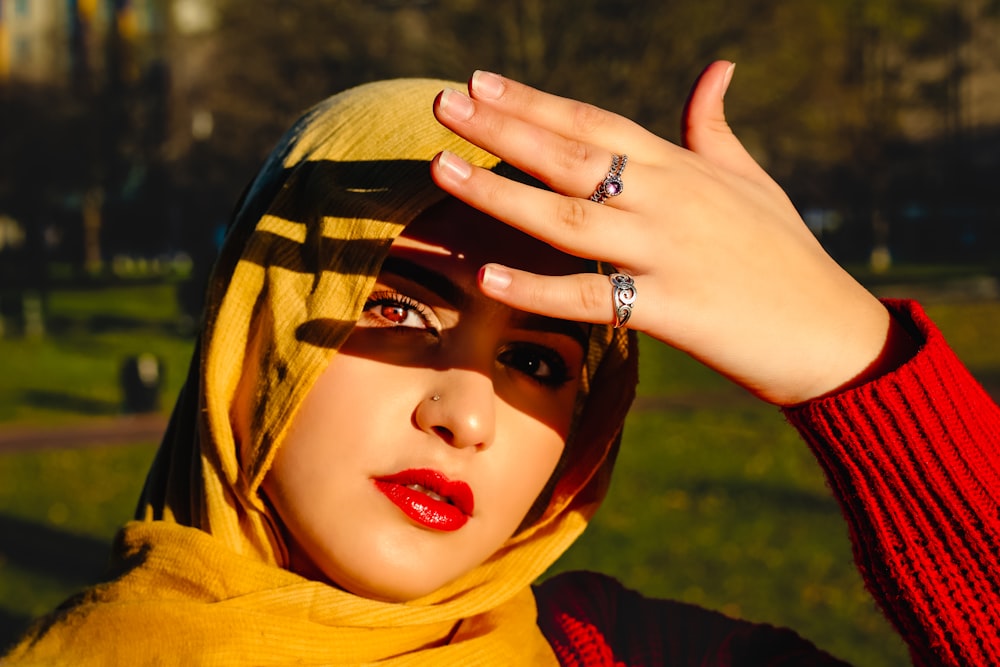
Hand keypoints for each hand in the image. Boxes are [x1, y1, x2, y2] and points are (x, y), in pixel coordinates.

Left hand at [429, 62, 912, 405]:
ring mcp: (668, 252)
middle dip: (501, 128)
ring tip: (442, 169)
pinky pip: (592, 296)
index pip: (593, 122)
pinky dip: (537, 288)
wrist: (831, 332)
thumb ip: (714, 127)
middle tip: (441, 105)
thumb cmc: (786, 253)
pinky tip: (487, 275)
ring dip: (499, 193)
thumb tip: (717, 68)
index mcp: (681, 166)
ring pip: (567, 217)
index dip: (533, 101)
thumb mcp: (751, 178)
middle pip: (570, 155)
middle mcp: (668, 199)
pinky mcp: (671, 309)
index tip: (480, 83)